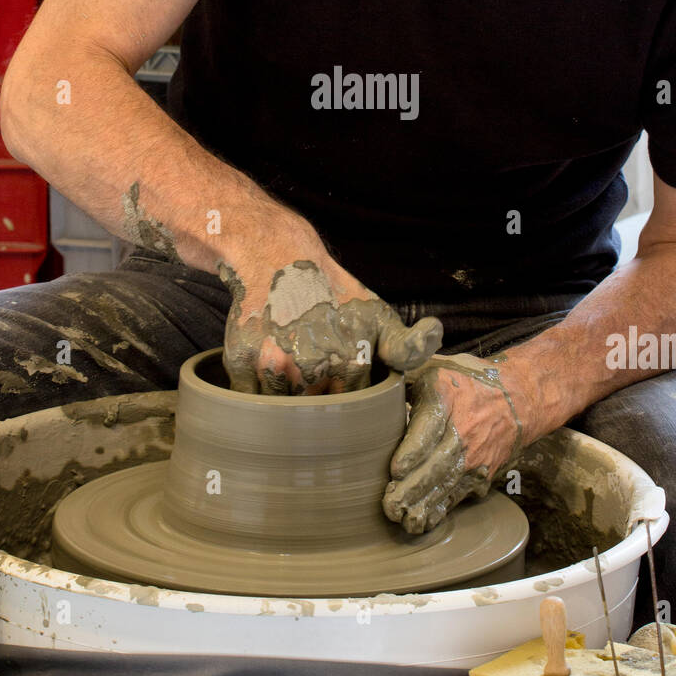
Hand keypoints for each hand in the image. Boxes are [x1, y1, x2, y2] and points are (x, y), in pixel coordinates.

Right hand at [219, 223, 441, 393]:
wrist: (276, 256)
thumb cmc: (332, 295)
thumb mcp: (378, 315)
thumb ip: (407, 346)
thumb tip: (435, 337)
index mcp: (351, 362)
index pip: (350, 412)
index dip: (345, 402)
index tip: (339, 389)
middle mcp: (313, 368)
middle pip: (315, 419)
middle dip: (314, 406)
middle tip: (311, 375)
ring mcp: (273, 367)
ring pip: (280, 414)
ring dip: (282, 402)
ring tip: (289, 367)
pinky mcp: (240, 363)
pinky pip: (248, 400)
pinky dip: (253, 393)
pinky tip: (264, 365)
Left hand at [382, 353, 523, 533]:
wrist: (519, 396)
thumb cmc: (467, 381)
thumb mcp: (435, 367)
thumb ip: (402, 377)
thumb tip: (369, 384)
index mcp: (446, 399)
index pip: (429, 429)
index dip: (412, 452)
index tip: (395, 470)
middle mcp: (463, 431)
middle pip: (436, 465)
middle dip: (412, 489)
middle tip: (389, 505)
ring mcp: (475, 457)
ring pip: (447, 485)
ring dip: (423, 506)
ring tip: (402, 521)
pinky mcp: (482, 475)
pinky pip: (458, 495)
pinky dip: (440, 510)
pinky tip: (422, 523)